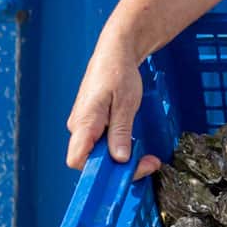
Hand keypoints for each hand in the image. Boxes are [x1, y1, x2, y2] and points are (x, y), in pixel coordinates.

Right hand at [65, 39, 159, 178]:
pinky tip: (135, 148)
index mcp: (84, 122)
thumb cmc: (119, 73)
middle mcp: (79, 127)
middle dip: (120, 169)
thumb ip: (121, 131)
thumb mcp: (126, 103)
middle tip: (149, 164)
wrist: (115, 54)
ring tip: (148, 158)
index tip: (126, 172)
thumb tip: (119, 158)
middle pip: (92, 162)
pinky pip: (102, 145)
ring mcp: (85, 127)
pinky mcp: (93, 125)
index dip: (98, 172)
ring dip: (123, 160)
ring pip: (99, 155)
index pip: (77, 159)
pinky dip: (120, 150)